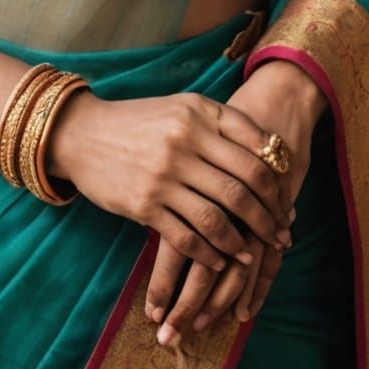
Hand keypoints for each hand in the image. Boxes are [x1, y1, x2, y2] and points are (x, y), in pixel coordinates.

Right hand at [43, 89, 293, 273]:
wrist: (82, 133)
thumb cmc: (140, 121)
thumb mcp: (182, 107)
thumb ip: (222, 123)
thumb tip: (271, 151)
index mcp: (199, 115)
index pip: (255, 151)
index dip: (277, 182)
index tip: (286, 202)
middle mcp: (184, 143)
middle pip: (242, 189)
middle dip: (268, 218)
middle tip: (281, 235)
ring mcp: (163, 176)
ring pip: (218, 218)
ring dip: (242, 243)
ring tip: (252, 254)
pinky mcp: (143, 204)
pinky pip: (187, 237)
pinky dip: (209, 253)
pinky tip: (218, 260)